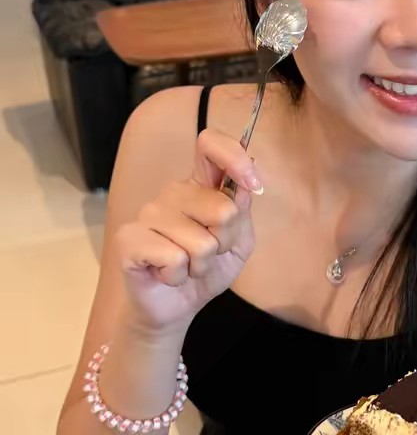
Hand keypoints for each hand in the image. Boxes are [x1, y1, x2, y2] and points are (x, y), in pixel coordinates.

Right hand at [114, 129, 261, 333]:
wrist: (176, 307)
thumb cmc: (207, 269)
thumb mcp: (238, 242)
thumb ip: (242, 212)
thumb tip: (246, 184)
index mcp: (200, 185)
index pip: (210, 144)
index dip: (235, 157)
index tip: (253, 184)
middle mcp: (174, 193)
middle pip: (221, 207)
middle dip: (225, 240)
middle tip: (209, 253)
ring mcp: (148, 213)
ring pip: (201, 240)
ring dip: (202, 264)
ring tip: (188, 266)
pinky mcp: (130, 238)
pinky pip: (174, 257)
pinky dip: (180, 274)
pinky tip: (168, 274)